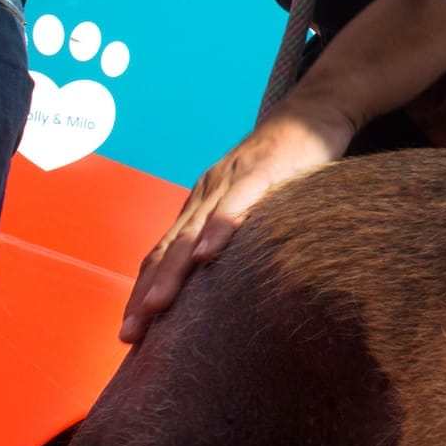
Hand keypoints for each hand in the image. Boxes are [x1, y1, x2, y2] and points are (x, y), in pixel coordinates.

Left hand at [119, 98, 354, 343]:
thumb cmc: (288, 162)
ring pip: (194, 231)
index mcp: (203, 204)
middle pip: (168, 248)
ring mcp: (232, 181)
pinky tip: (206, 256)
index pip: (164, 252)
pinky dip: (219, 229)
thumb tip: (227, 279)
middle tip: (131, 333)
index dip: (144, 289)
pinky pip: (237, 203)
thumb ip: (238, 231)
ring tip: (156, 307)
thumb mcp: (257, 199)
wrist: (314, 111)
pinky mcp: (263, 171)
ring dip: (172, 271)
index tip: (131, 332)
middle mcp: (207, 194)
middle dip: (146, 292)